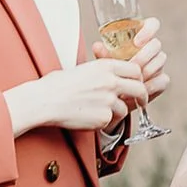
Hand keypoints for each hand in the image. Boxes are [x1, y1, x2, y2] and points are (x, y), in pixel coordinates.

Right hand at [7, 58, 147, 132]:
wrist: (45, 101)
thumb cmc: (58, 84)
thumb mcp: (84, 69)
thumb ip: (103, 72)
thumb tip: (116, 78)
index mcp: (106, 66)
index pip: (136, 70)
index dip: (138, 79)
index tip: (137, 84)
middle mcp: (111, 82)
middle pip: (140, 89)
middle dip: (142, 97)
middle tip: (141, 102)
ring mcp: (108, 100)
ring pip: (126, 108)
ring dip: (118, 112)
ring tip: (100, 111)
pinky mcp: (103, 117)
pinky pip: (111, 121)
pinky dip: (104, 121)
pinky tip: (90, 117)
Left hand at [92, 17, 167, 117]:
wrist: (116, 94)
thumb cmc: (111, 71)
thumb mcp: (106, 62)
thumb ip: (103, 54)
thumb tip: (97, 46)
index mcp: (140, 37)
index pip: (153, 24)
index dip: (149, 30)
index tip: (137, 42)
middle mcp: (151, 49)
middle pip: (156, 44)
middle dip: (144, 55)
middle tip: (132, 65)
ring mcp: (158, 64)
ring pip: (160, 60)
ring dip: (147, 70)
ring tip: (133, 79)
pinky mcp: (161, 80)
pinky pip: (163, 80)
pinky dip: (152, 85)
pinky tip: (141, 90)